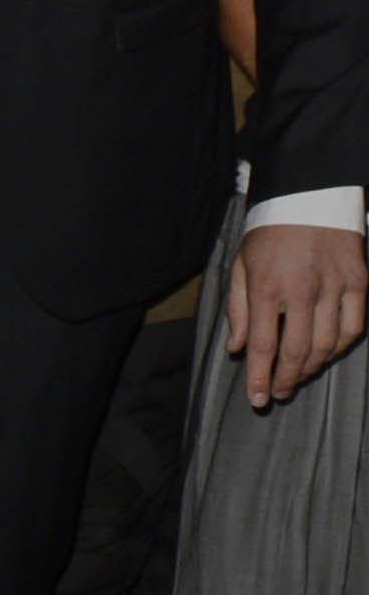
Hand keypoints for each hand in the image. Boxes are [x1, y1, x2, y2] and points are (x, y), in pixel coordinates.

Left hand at [225, 218, 365, 410]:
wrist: (308, 195)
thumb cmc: (269, 233)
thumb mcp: (240, 266)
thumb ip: (238, 310)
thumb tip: (237, 349)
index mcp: (267, 286)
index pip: (264, 345)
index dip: (260, 377)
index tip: (258, 398)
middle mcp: (302, 289)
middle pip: (297, 351)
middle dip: (286, 379)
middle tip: (278, 393)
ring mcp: (334, 286)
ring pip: (327, 345)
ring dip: (312, 368)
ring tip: (298, 376)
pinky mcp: (358, 281)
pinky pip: (354, 327)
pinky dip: (341, 347)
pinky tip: (328, 354)